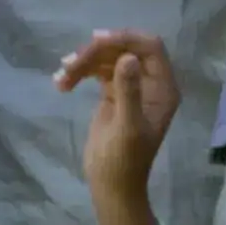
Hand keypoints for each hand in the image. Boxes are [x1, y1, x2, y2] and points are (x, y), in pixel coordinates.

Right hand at [57, 30, 180, 205]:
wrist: (112, 186)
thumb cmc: (124, 160)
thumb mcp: (127, 127)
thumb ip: (129, 91)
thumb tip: (128, 57)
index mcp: (163, 88)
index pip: (150, 47)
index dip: (125, 38)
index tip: (95, 41)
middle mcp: (150, 83)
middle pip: (125, 48)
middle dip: (97, 51)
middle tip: (70, 63)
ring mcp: (131, 86)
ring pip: (108, 57)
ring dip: (83, 61)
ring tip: (62, 75)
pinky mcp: (112, 92)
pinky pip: (97, 70)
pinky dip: (79, 72)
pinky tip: (62, 82)